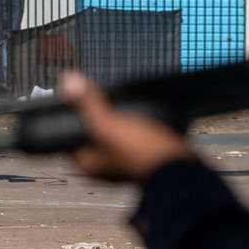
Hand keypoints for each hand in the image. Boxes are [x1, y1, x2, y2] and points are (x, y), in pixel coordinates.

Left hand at [62, 72, 196, 181]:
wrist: (180, 167)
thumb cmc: (141, 152)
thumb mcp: (109, 124)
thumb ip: (88, 104)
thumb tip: (68, 80)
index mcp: (89, 164)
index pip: (68, 138)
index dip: (69, 117)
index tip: (73, 98)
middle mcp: (105, 166)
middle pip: (93, 134)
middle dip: (96, 115)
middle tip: (97, 94)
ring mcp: (126, 162)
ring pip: (115, 134)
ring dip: (117, 119)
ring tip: (118, 100)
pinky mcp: (144, 156)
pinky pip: (134, 137)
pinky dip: (135, 125)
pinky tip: (139, 112)